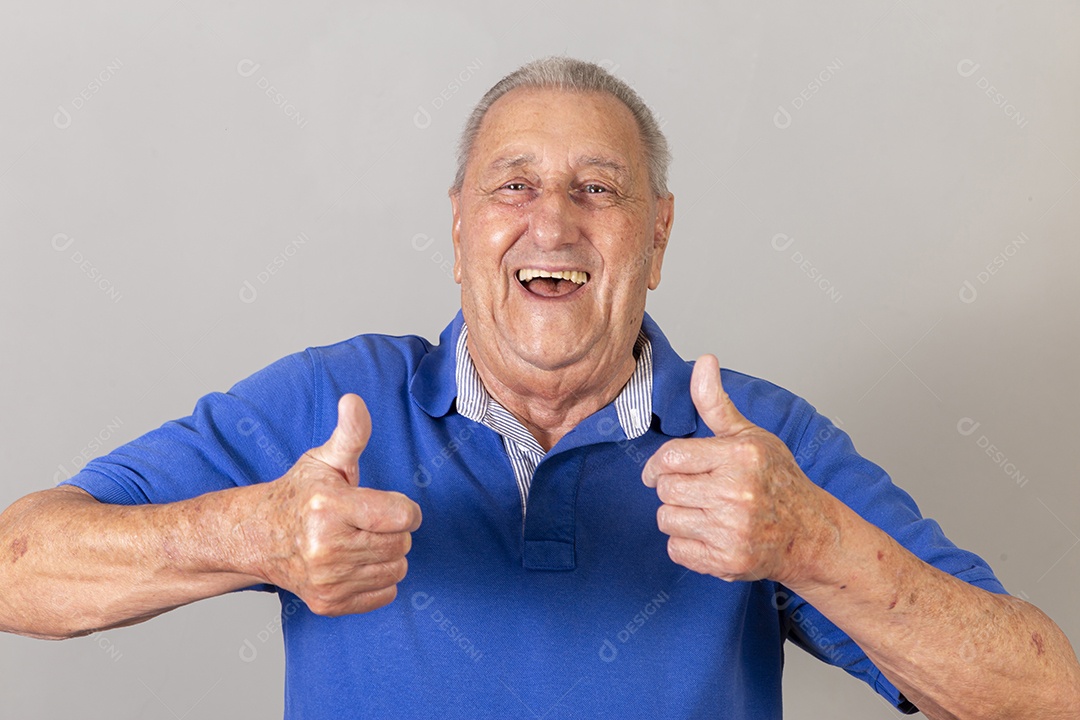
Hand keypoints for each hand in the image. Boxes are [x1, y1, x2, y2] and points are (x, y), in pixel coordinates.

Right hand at [252, 394, 421, 615]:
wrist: (259, 537)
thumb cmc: (300, 495)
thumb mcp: (324, 460)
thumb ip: (350, 433)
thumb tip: (354, 401)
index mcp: (329, 507)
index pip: (404, 515)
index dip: (403, 508)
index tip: (385, 504)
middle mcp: (326, 547)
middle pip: (402, 543)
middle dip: (393, 530)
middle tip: (366, 522)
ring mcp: (326, 580)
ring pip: (397, 569)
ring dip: (387, 555)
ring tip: (359, 540)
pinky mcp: (328, 603)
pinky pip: (385, 594)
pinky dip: (378, 579)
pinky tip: (354, 563)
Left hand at [642, 355, 831, 585]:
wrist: (809, 534)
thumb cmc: (777, 481)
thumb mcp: (749, 436)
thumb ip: (715, 403)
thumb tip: (704, 361)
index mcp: (740, 456)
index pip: (671, 456)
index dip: (658, 464)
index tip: (660, 470)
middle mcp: (736, 492)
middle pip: (665, 489)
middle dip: (672, 489)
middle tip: (692, 490)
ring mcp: (731, 530)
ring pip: (666, 519)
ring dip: (678, 516)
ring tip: (704, 512)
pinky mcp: (727, 561)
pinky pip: (677, 550)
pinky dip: (686, 544)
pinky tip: (709, 534)